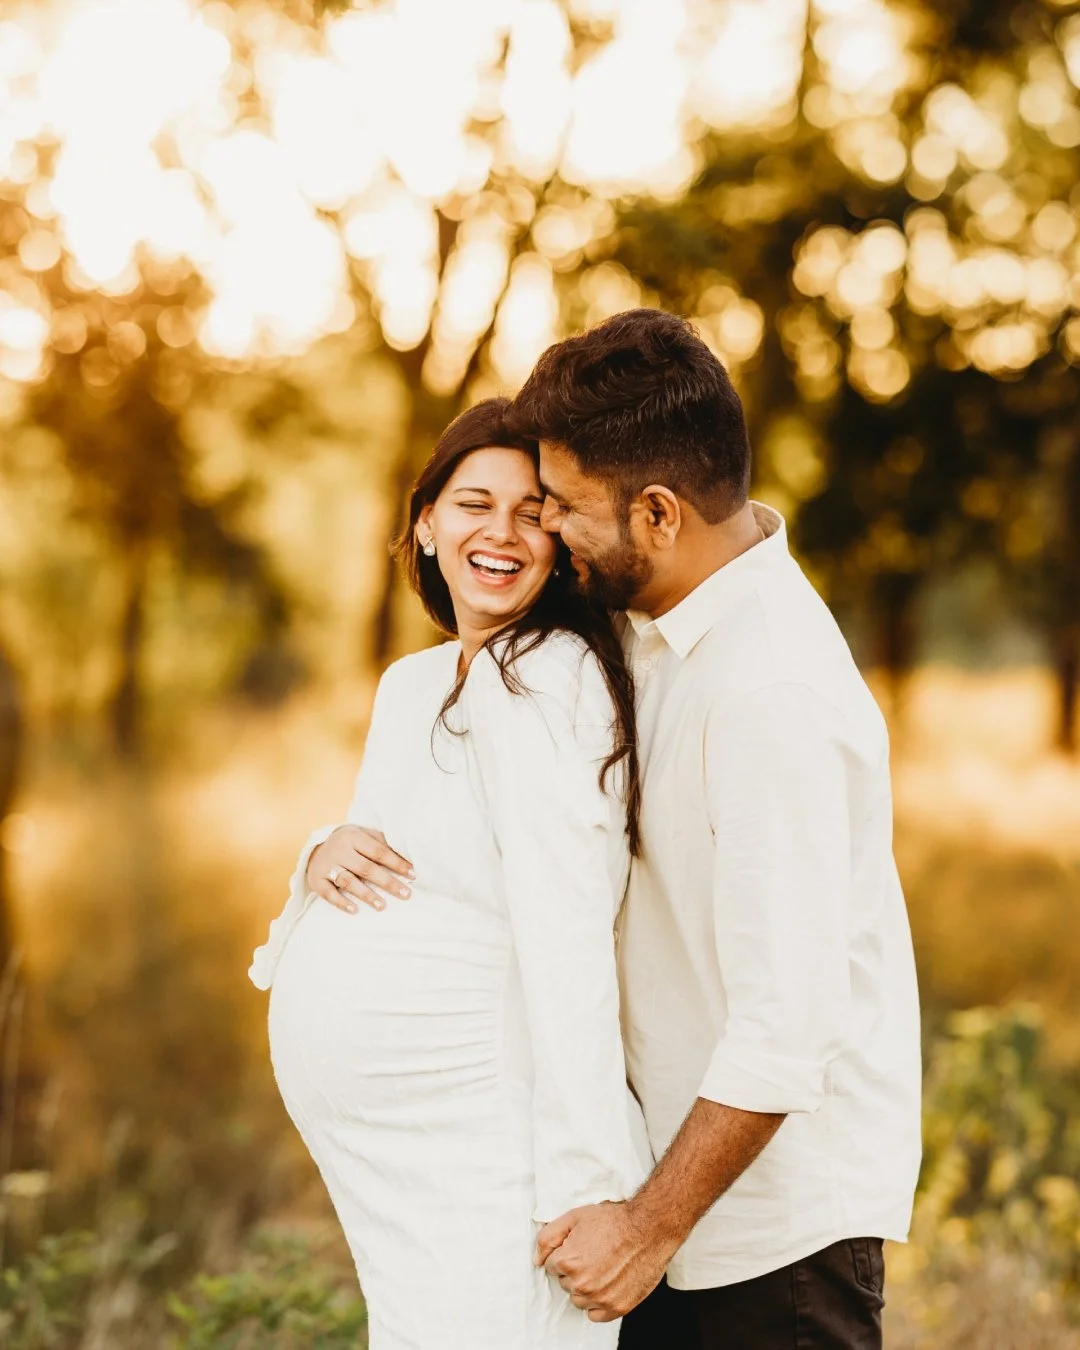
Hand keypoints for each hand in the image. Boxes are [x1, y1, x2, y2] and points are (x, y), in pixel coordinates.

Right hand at [306, 826, 413, 913]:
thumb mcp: (363, 836)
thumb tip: (407, 854)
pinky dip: (341, 902)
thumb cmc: (349, 844)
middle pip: (366, 868)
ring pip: (348, 881)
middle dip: (388, 883)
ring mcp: (327, 866)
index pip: (378, 851)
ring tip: (382, 906)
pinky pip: (329, 893)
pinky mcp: (316, 880)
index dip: (396, 863)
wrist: (315, 848)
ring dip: (366, 895)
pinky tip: (354, 910)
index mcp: (353, 837)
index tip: (412, 874)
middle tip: (406, 894)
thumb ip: (381, 843)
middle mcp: (339, 850)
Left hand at [536, 1200, 677, 1322]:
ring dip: (586, 1287)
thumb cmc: (614, 1220)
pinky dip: (599, 1302)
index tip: (581, 1245)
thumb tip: (537, 1260)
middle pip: (566, 1283)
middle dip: (575, 1270)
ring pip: (579, 1299)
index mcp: (568, 1262)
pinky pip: (595, 1315)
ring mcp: (600, 1298)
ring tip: (603, 1266)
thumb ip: (548, 1238)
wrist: (649, 1227)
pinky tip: (609, 1283)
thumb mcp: (574, 1217)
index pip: (552, 1266)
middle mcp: (582, 1284)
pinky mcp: (617, 1307)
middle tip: (595, 1253)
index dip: (566, 1253)